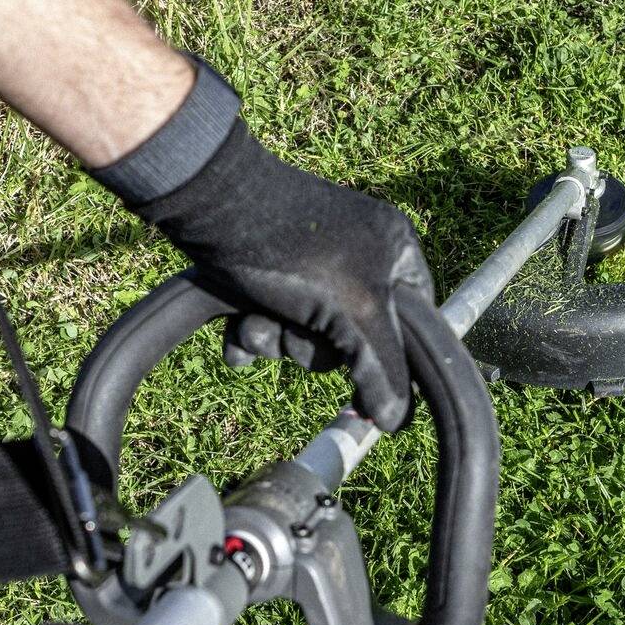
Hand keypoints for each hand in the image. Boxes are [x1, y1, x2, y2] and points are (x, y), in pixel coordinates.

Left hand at [134, 120, 434, 432]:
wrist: (210, 206)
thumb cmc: (292, 248)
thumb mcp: (353, 311)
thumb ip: (382, 366)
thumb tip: (394, 418)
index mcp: (394, 251)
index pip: (414, 322)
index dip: (390, 356)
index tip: (368, 384)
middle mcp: (357, 255)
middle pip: (352, 338)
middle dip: (312, 345)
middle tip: (296, 328)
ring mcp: (310, 264)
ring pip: (304, 336)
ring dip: (277, 339)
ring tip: (256, 319)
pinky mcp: (268, 272)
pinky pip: (271, 324)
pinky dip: (251, 333)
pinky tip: (235, 328)